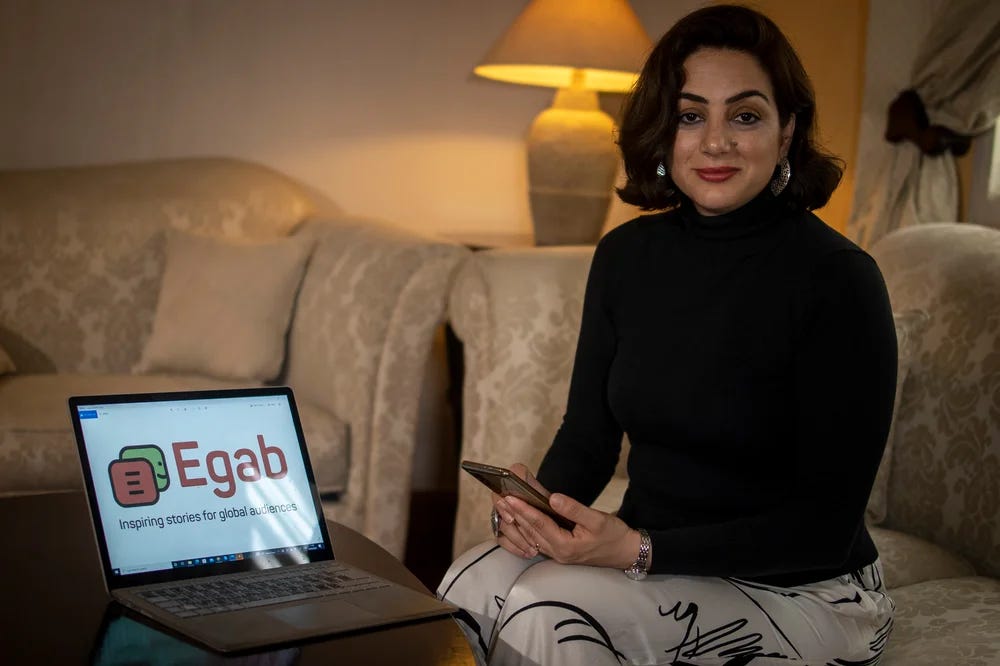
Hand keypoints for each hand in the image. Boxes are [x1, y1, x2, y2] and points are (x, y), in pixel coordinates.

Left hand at [493, 464, 645, 569]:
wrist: (625, 553)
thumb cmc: (613, 536)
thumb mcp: (598, 519)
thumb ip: (574, 509)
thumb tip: (553, 498)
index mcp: (565, 546)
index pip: (539, 524)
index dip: (524, 510)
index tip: (511, 497)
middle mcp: (557, 553)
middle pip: (530, 531)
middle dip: (514, 515)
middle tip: (500, 498)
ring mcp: (556, 554)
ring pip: (530, 536)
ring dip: (517, 521)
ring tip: (504, 506)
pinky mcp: (558, 551)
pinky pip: (536, 540)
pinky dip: (526, 527)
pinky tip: (519, 517)